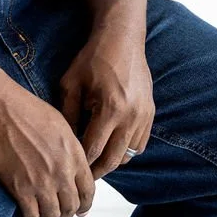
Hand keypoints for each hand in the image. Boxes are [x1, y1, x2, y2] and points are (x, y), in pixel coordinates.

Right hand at [0, 87, 95, 216]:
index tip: (80, 210)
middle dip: (66, 216)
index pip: (88, 191)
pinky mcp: (20, 189)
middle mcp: (62, 173)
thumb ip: (71, 148)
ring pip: (52, 215)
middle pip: (71, 207)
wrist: (0, 110)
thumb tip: (72, 163)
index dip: (85, 204)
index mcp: (74, 156)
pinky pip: (31, 216)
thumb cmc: (26, 110)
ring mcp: (42, 183)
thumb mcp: (61, 124)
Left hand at [58, 29, 154, 177]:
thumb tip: (66, 141)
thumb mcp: (71, 84)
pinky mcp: (150, 113)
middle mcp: (131, 116)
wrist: (122, 39)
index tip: (70, 169)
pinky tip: (112, 146)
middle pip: (114, 159)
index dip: (81, 163)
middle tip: (82, 177)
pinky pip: (140, 143)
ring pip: (129, 154)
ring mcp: (144, 115)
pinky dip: (126, 150)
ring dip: (113, 161)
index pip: (94, 149)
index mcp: (110, 109)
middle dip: (97, 171)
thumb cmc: (92, 59)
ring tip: (96, 163)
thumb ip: (68, 115)